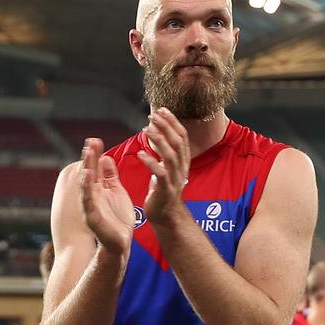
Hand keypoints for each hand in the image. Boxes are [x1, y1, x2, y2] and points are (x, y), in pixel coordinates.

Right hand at [78, 139, 133, 255]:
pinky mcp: (92, 217)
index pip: (95, 168)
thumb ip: (110, 176)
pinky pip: (88, 201)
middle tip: (90, 141)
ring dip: (87, 169)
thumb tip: (106, 157)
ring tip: (88, 154)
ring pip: (86, 184)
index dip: (94, 154)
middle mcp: (92, 195)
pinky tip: (87, 177)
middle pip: (89, 172)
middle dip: (89, 157)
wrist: (121, 242)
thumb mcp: (116, 192)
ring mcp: (90, 206)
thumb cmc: (118, 217)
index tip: (95, 140)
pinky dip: (86, 188)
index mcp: (98, 188)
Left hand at [137, 108, 190, 222]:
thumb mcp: (166, 166)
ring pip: (170, 156)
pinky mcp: (166, 189)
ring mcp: (175, 179)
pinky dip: (151, 162)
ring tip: (148, 129)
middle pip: (177, 143)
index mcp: (183, 161)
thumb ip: (164, 150)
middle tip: (154, 115)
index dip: (173, 122)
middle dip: (166, 127)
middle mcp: (182, 168)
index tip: (162, 110)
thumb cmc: (163, 189)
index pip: (182, 137)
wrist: (166, 214)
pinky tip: (141, 153)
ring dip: (159, 141)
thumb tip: (156, 130)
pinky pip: (160, 173)